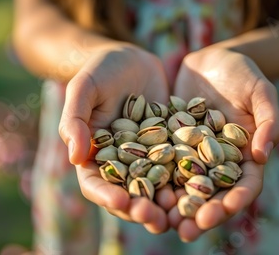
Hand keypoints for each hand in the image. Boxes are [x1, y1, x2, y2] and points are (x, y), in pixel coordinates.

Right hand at [58, 44, 175, 233]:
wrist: (131, 58)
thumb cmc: (100, 71)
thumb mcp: (83, 88)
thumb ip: (75, 120)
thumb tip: (74, 158)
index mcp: (94, 155)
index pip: (95, 184)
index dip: (107, 196)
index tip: (122, 203)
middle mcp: (121, 163)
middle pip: (128, 194)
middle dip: (141, 210)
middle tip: (157, 221)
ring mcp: (148, 157)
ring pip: (156, 187)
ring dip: (168, 204)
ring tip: (181, 214)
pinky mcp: (171, 147)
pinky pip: (180, 166)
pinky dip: (190, 179)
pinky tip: (204, 186)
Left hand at [170, 47, 278, 240]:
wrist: (211, 60)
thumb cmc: (243, 73)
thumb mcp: (260, 91)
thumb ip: (268, 120)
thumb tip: (263, 154)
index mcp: (246, 157)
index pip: (245, 186)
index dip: (234, 201)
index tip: (220, 211)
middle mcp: (219, 163)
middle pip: (213, 196)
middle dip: (200, 215)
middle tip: (185, 231)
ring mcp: (194, 157)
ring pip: (184, 188)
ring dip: (174, 207)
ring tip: (160, 220)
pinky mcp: (171, 147)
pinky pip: (161, 166)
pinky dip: (152, 180)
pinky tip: (137, 191)